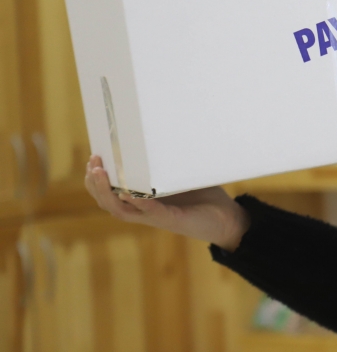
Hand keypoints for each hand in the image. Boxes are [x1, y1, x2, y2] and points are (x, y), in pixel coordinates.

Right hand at [84, 155, 249, 251]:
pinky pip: (150, 212)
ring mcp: (157, 217)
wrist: (229, 220)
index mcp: (145, 200)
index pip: (112, 193)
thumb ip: (172, 160)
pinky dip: (138, 203)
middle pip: (109, 202)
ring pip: (121, 209)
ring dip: (107, 192)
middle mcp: (145, 211)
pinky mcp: (172, 220)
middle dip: (96, 183)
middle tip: (92, 162)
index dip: (97, 179)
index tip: (93, 158)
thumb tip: (166, 131)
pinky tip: (128, 192)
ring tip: (99, 173)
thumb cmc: (206, 197)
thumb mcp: (184, 174)